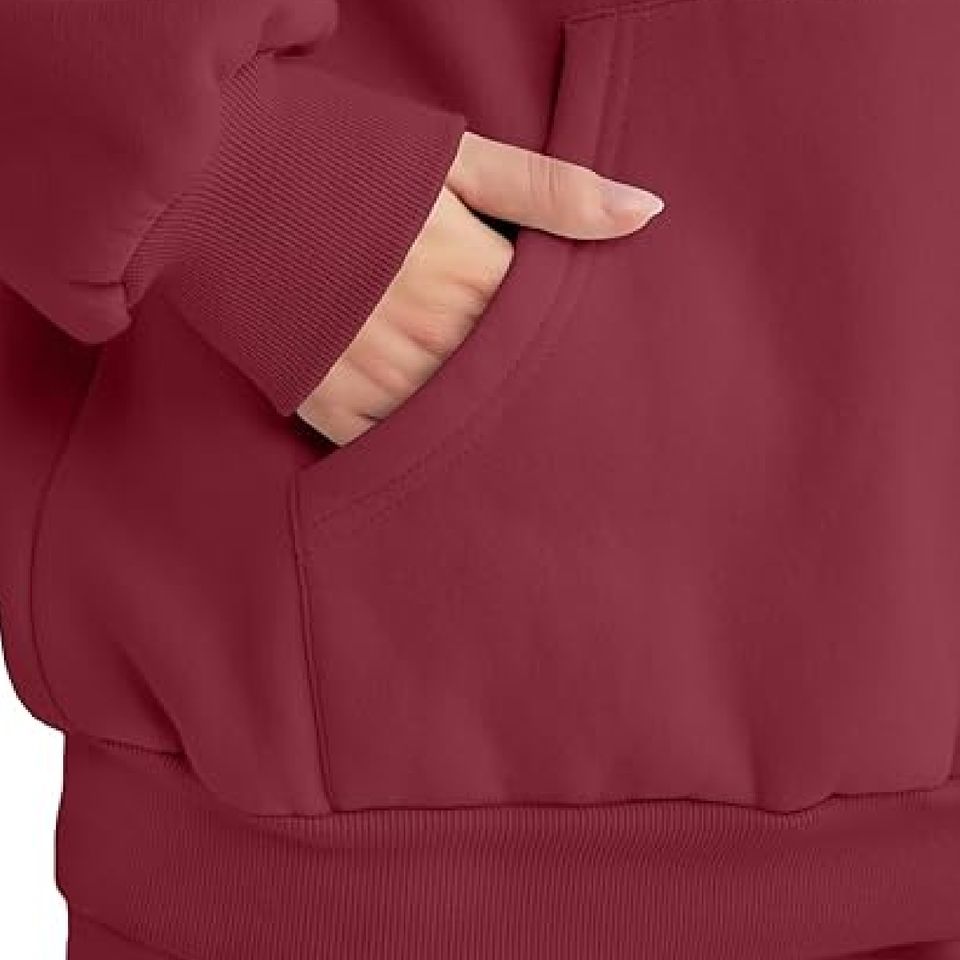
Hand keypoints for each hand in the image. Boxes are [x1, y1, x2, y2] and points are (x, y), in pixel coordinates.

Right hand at [297, 131, 664, 445]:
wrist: (218, 179)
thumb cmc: (345, 162)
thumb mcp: (456, 159)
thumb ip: (551, 189)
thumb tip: (648, 212)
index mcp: (469, 272)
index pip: (550, 338)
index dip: (573, 355)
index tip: (596, 375)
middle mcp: (430, 333)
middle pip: (511, 392)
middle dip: (536, 402)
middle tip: (578, 437)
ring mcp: (375, 375)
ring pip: (455, 429)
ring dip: (483, 435)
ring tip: (517, 454)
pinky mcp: (327, 402)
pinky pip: (390, 449)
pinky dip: (417, 452)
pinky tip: (441, 456)